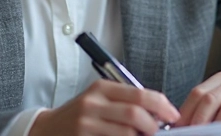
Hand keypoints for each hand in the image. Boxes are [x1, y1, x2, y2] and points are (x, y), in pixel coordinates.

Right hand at [29, 79, 179, 135]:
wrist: (47, 129)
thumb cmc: (80, 116)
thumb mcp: (99, 100)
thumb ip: (125, 101)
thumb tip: (158, 111)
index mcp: (102, 88)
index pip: (140, 94)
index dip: (162, 105)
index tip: (173, 116)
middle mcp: (93, 102)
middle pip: (134, 113)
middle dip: (152, 126)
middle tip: (157, 132)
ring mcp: (86, 122)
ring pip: (126, 133)